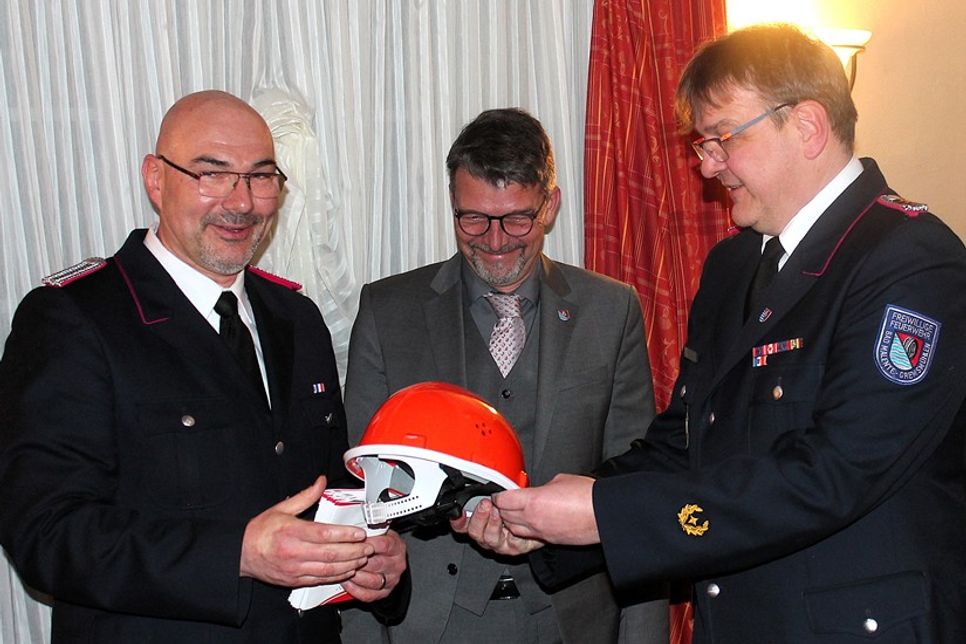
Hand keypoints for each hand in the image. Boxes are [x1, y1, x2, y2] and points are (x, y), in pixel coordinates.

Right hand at [240, 476, 373, 587]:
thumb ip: (305, 496)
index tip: (359, 533)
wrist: (242, 554)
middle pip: (330, 554)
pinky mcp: (295, 580)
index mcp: (291, 532)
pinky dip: (337, 576)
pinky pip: (320, 580)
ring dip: (349, 565)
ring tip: (362, 559)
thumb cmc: (260, 531)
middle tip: (368, 547)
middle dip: (353, 551)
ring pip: (328, 570)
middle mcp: (294, 552)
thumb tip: (321, 481)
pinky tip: (347, 570)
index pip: (324, 534)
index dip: (345, 534)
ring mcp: (295, 568)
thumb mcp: (281, 508)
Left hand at [342, 530, 406, 601]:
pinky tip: (346, 582)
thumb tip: (352, 525)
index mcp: (397, 547)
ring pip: (372, 580)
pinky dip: (355, 589)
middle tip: (343, 556)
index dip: (366, 544)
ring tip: (343, 569)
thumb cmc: (382, 545)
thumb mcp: (381, 532)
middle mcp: (397, 564)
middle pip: (376, 564)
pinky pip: (368, 594)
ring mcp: (391, 580)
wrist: (391, 561)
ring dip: (355, 575)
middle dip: (357, 560)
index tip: (353, 541)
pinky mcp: (384, 593)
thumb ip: (370, 531)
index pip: (384, 545)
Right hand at [450, 498, 543, 555]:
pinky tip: (508, 523)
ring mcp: (499, 543)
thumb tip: (484, 481)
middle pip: (473, 532)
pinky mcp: (512, 549)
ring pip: (487, 539)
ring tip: (497, 511)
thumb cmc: (520, 506)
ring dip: (491, 523)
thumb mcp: (504, 494)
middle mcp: (487, 534)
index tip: (458, 512)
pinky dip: (505, 532)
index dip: (457, 520)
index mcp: (480, 522)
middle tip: (485, 504)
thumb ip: (492, 492)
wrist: (541, 520)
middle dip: (478, 517)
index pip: (462, 524)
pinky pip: (505, 544)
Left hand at [492, 474, 599, 544]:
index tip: (500, 493)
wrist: (604, 514)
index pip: (503, 500)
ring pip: (514, 529)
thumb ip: (542, 487)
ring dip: (511, 520)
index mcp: (533, 501)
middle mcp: (533, 520)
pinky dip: (525, 529)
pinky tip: (532, 521)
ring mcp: (541, 532)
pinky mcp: (550, 540)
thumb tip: (537, 491)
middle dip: (502, 508)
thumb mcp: (559, 481)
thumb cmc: (588, 496)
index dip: (499, 495)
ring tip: (517, 511)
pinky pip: (529, 536)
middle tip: (505, 501)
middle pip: (505, 516)